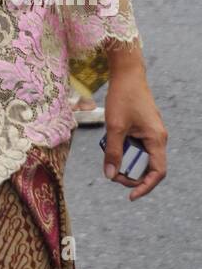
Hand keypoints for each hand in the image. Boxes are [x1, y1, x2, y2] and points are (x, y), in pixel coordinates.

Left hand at [103, 61, 166, 199]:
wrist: (126, 73)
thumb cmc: (122, 97)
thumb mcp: (114, 126)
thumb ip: (113, 152)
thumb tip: (110, 175)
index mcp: (156, 139)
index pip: (157, 172)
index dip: (145, 186)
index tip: (130, 195)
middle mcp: (158, 138)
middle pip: (149, 167)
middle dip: (132, 174)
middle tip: (113, 174)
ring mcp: (152, 132)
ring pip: (141, 156)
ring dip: (127, 161)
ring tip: (111, 157)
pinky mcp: (144, 128)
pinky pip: (137, 146)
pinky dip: (126, 149)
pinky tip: (113, 144)